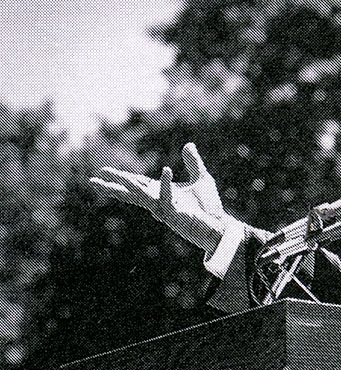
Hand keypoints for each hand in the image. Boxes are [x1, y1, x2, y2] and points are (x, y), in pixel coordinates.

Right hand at [89, 143, 225, 252]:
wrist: (219, 225)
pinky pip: (168, 198)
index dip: (121, 177)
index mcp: (161, 192)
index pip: (138, 183)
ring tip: (113, 176)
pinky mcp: (175, 215)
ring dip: (129, 185)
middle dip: (113, 185)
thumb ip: (193, 163)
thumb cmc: (208, 207)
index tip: (103, 171)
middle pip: (132, 191)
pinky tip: (167, 170)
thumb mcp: (201, 179)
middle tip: (92, 180)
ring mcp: (165, 209)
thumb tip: (188, 145)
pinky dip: (167, 184)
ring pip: (142, 196)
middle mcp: (159, 201)